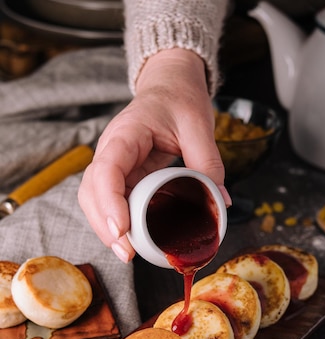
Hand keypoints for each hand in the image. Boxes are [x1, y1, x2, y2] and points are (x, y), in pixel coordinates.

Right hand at [78, 49, 229, 262]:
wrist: (169, 85)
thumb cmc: (179, 98)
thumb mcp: (198, 125)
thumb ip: (209, 162)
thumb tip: (220, 202)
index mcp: (127, 133)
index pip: (107, 169)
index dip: (109, 201)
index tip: (122, 229)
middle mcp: (111, 150)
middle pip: (91, 191)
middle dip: (105, 225)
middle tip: (127, 253)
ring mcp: (113, 164)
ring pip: (94, 199)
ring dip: (106, 228)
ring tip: (128, 253)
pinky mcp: (122, 175)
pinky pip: (110, 201)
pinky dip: (117, 222)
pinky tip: (131, 241)